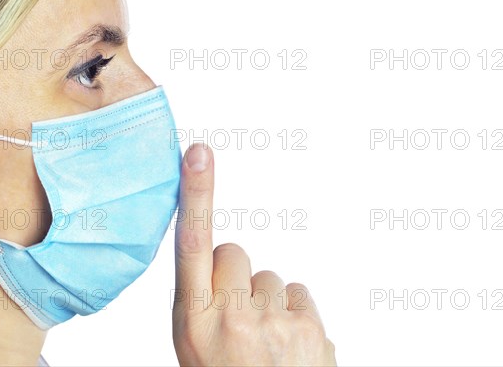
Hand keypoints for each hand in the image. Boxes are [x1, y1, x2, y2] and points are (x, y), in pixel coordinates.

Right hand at [172, 143, 336, 366]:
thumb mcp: (197, 351)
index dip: (197, 195)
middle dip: (236, 276)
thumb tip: (222, 272)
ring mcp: (274, 323)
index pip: (192, 245)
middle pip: (235, 254)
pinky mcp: (310, 328)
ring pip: (271, 278)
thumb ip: (204, 305)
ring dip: (267, 301)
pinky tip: (288, 344)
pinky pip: (299, 294)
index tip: (199, 154)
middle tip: (238, 314)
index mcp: (194, 325)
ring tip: (265, 342)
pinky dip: (294, 314)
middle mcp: (232, 318)